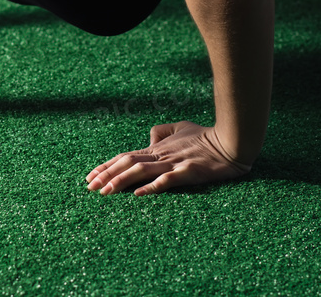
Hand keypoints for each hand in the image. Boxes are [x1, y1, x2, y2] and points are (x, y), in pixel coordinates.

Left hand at [85, 121, 252, 195]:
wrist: (231, 141)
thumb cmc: (207, 136)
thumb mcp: (181, 127)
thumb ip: (162, 131)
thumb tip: (148, 139)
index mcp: (158, 148)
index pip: (126, 156)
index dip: (106, 166)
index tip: (89, 176)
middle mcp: (162, 155)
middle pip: (127, 163)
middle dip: (106, 175)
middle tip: (89, 187)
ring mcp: (174, 163)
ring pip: (141, 171)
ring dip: (121, 181)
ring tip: (105, 191)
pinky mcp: (188, 172)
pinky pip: (167, 180)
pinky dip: (151, 186)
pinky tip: (138, 194)